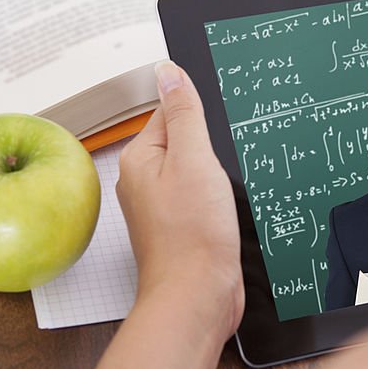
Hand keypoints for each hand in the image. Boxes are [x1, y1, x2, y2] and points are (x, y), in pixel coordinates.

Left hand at [115, 61, 243, 339]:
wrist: (198, 297)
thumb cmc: (192, 235)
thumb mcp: (195, 159)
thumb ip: (184, 113)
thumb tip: (168, 70)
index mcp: (140, 159)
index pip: (170, 113)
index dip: (201, 116)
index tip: (221, 129)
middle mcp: (144, 182)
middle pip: (184, 142)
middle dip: (211, 148)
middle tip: (226, 166)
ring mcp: (162, 208)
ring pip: (196, 172)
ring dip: (217, 176)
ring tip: (226, 190)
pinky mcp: (181, 228)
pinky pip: (201, 198)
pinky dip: (217, 199)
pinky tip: (227, 209)